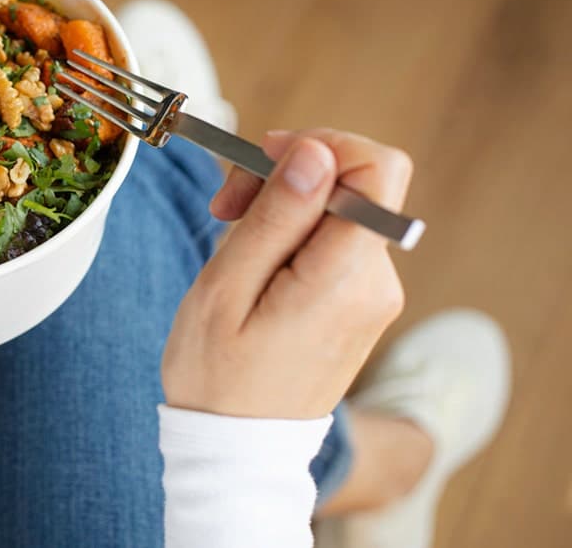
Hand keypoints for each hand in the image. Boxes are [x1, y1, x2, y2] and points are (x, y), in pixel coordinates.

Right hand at [162, 129, 412, 418]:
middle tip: (227, 204)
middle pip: (354, 182)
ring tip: (230, 236)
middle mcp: (376, 281)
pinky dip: (294, 234)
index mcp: (345, 276)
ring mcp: (373, 294)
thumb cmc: (216, 375)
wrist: (236, 447)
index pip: (377, 167)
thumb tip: (315, 152)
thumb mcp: (226, 288)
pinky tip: (253, 262)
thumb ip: (276, 216)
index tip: (264, 160)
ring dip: (285, 205)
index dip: (321, 145)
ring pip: (340, 208)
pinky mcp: (360, 302)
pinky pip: (335, 240)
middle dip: (290, 173)